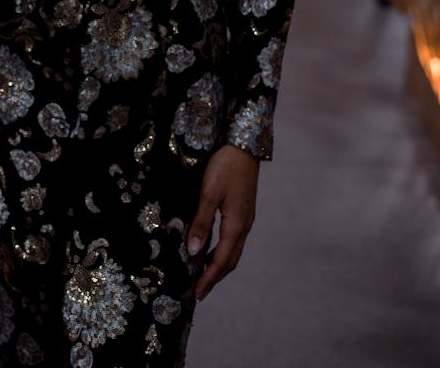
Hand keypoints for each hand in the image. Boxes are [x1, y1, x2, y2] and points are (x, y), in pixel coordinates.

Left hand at [187, 144, 259, 301]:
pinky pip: (233, 241)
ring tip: (202, 277)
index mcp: (236, 225)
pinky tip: (211, 250)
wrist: (243, 146)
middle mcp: (244, 226)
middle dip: (214, 278)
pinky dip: (222, 252)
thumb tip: (194, 251)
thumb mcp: (209, 193)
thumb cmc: (225, 167)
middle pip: (230, 261)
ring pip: (233, 252)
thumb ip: (202, 222)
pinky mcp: (242, 212)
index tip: (196, 293)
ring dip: (219, 266)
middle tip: (197, 292)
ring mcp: (245, 219)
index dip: (209, 278)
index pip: (222, 260)